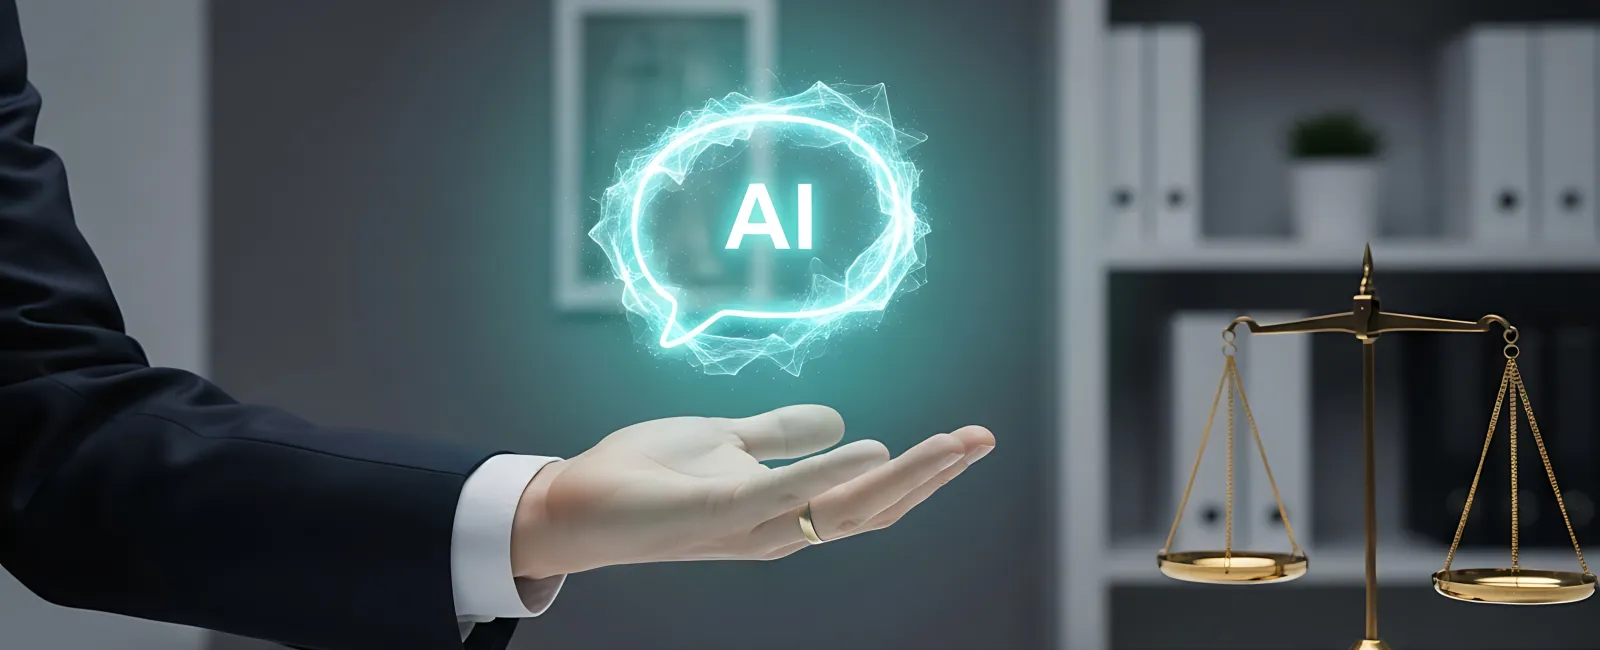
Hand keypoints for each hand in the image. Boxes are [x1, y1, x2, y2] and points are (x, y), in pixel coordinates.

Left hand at [509, 405, 993, 579]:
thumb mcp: (728, 442)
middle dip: (933, 477)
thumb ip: (782, 434)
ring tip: (952, 444)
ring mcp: (748, 526)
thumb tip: (846, 420)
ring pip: (844, 510)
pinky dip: (830, 472)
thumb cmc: (646, 475)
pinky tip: (873, 449)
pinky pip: (782, 494)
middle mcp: (776, 531)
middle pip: (873, 511)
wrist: (574, 499)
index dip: (922, 475)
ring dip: (904, 477)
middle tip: (982, 439)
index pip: (869, 501)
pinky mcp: (715, 512)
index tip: (968, 439)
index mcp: (783, 512)